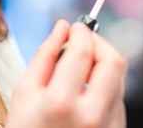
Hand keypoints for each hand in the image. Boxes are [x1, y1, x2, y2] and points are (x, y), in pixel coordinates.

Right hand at [6, 20, 126, 127]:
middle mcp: (92, 116)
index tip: (75, 26)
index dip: (81, 31)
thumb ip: (45, 54)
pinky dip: (104, 87)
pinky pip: (118, 99)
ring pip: (119, 79)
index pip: (84, 50)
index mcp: (61, 103)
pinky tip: (84, 95)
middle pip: (114, 61)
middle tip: (84, 40)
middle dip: (100, 43)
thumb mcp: (24, 93)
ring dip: (102, 65)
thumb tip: (63, 26)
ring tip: (80, 71)